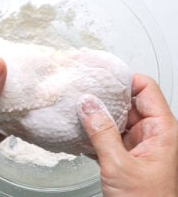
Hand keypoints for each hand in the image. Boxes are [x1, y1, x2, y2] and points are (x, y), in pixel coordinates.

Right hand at [78, 74, 177, 196]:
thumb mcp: (119, 165)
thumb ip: (101, 132)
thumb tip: (87, 104)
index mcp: (163, 131)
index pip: (146, 89)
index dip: (125, 78)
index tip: (101, 74)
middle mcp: (153, 135)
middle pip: (129, 102)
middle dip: (105, 96)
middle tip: (81, 89)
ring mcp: (138, 146)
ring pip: (116, 119)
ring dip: (96, 115)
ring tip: (75, 107)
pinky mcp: (125, 157)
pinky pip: (108, 136)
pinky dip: (93, 132)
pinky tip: (78, 130)